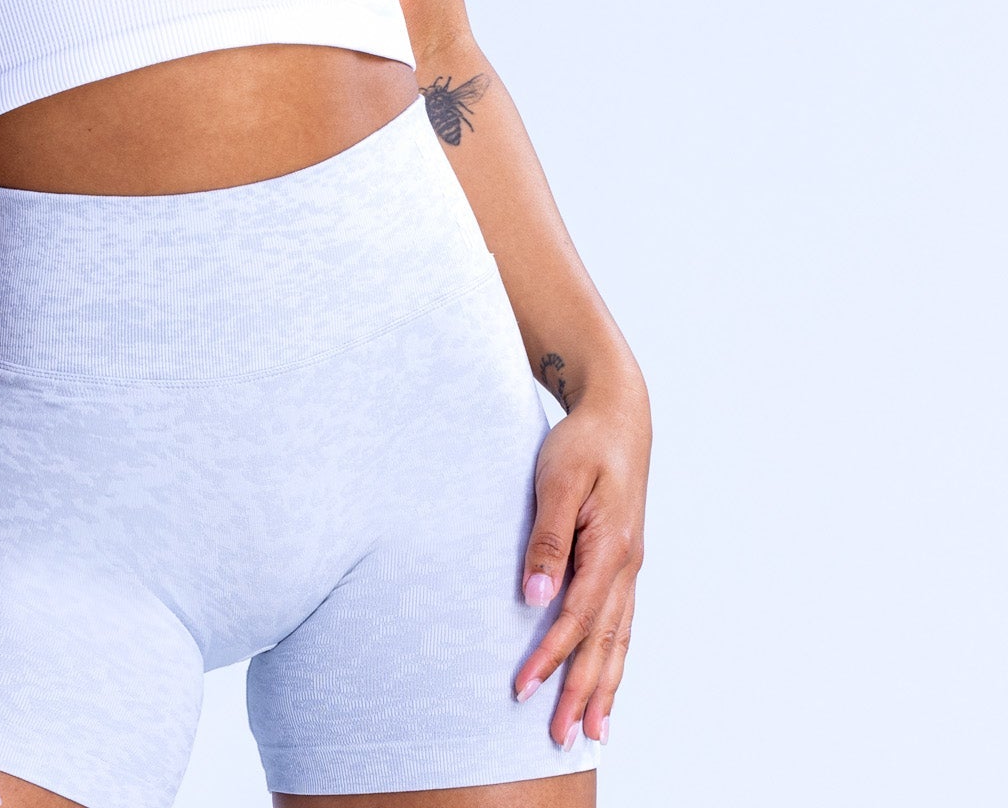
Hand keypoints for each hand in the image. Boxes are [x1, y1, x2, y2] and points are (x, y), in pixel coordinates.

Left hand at [513, 375, 650, 747]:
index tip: (522, 689)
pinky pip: (622, 622)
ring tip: (592, 731)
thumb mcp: (558, 481)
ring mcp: (629, 567)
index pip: (575, 618)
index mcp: (610, 549)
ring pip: (618, 639)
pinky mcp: (623, 562)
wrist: (618, 414)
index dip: (549, 658)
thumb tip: (533, 598)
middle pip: (603, 642)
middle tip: (560, 738)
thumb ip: (547, 540)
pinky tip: (608, 680)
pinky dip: (615, 657)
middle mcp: (626, 566)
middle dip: (581, 693)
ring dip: (604, 686)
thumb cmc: (581, 443)